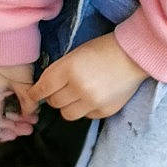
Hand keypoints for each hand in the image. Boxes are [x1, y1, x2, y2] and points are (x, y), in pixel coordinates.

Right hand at [0, 59, 37, 141]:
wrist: (6, 35)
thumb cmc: (13, 59)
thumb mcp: (24, 84)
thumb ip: (28, 104)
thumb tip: (31, 115)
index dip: (1, 136)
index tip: (17, 135)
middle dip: (12, 126)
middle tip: (30, 127)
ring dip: (13, 117)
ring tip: (32, 117)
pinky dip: (10, 107)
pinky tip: (25, 107)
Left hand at [23, 35, 148, 122]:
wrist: (133, 56)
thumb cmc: (103, 50)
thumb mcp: (76, 54)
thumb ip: (59, 71)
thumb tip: (43, 88)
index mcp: (68, 69)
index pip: (43, 88)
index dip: (35, 93)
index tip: (33, 96)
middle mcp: (78, 87)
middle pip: (54, 102)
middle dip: (54, 96)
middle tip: (62, 89)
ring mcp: (92, 101)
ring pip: (67, 114)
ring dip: (68, 106)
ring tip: (77, 95)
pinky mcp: (104, 111)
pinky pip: (86, 116)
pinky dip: (85, 108)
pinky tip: (93, 96)